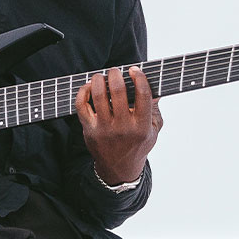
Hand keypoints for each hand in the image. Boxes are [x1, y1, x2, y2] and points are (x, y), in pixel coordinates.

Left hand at [74, 66, 162, 183]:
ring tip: (101, 76)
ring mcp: (104, 129)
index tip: (134, 70)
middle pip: (118, 91)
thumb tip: (157, 85)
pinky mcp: (89, 129)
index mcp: (141, 126)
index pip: (142, 95)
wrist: (119, 168)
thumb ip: (155, 108)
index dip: (139, 78)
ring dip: (99, 79)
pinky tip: (89, 86)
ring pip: (98, 95)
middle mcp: (122, 127)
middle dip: (116, 74)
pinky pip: (81, 105)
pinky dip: (83, 91)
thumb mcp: (153, 129)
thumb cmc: (138, 144)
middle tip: (115, 71)